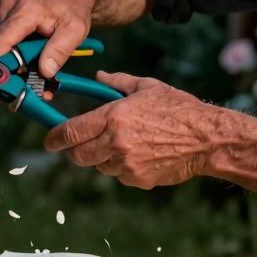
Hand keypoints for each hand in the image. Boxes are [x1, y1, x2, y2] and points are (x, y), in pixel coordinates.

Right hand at [0, 0, 96, 78]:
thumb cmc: (72, 10)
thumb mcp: (76, 30)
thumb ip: (60, 50)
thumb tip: (45, 72)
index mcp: (25, 9)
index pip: (0, 41)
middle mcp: (7, 8)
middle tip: (10, 97)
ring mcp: (0, 12)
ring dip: (1, 70)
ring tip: (20, 86)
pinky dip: (3, 61)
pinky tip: (18, 72)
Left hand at [42, 71, 234, 188]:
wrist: (207, 139)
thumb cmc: (179, 108)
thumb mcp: (147, 87)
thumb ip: (117, 82)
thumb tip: (98, 77)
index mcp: (113, 117)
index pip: (71, 132)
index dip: (55, 138)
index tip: (49, 140)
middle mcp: (116, 143)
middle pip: (79, 155)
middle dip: (74, 150)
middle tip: (78, 144)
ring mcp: (127, 164)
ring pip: (99, 165)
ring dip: (101, 157)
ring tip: (122, 143)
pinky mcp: (138, 179)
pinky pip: (119, 175)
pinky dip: (122, 167)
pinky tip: (140, 154)